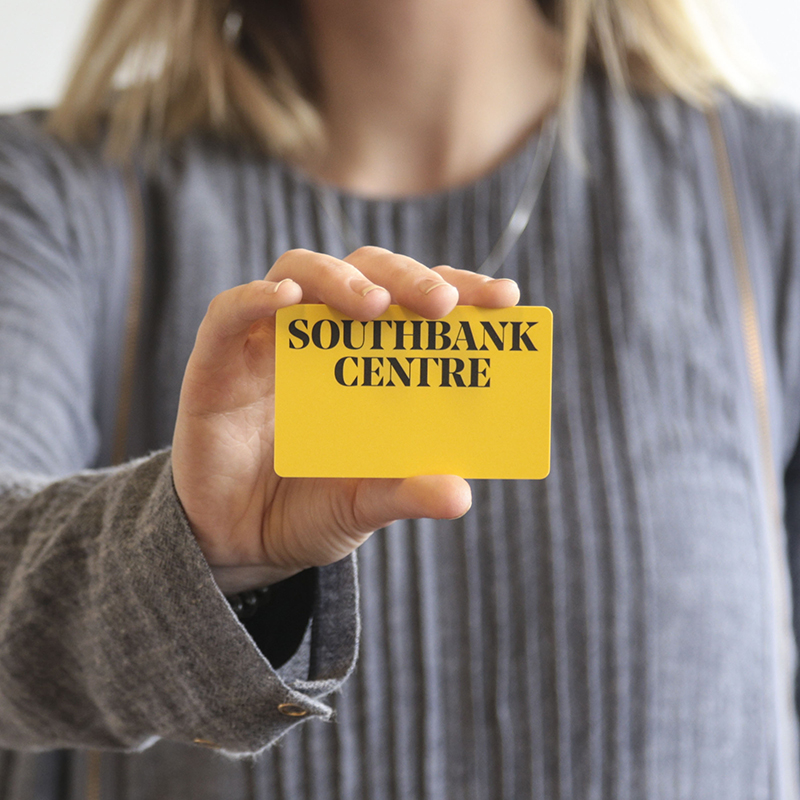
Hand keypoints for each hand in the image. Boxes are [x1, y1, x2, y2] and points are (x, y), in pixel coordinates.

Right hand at [171, 247, 519, 593]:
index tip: (506, 299)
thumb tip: (461, 496)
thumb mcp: (364, 505)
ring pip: (300, 271)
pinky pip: (229, 314)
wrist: (237, 544)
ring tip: (376, 306)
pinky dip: (254, 299)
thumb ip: (406, 493)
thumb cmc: (307, 511)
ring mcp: (268, 345)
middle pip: (364, 273)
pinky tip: (286, 298)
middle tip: (443, 303)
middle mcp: (322, 340)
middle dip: (407, 278)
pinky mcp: (217, 362)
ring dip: (340, 279)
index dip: (460, 290)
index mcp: (367, 363)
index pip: (416, 305)